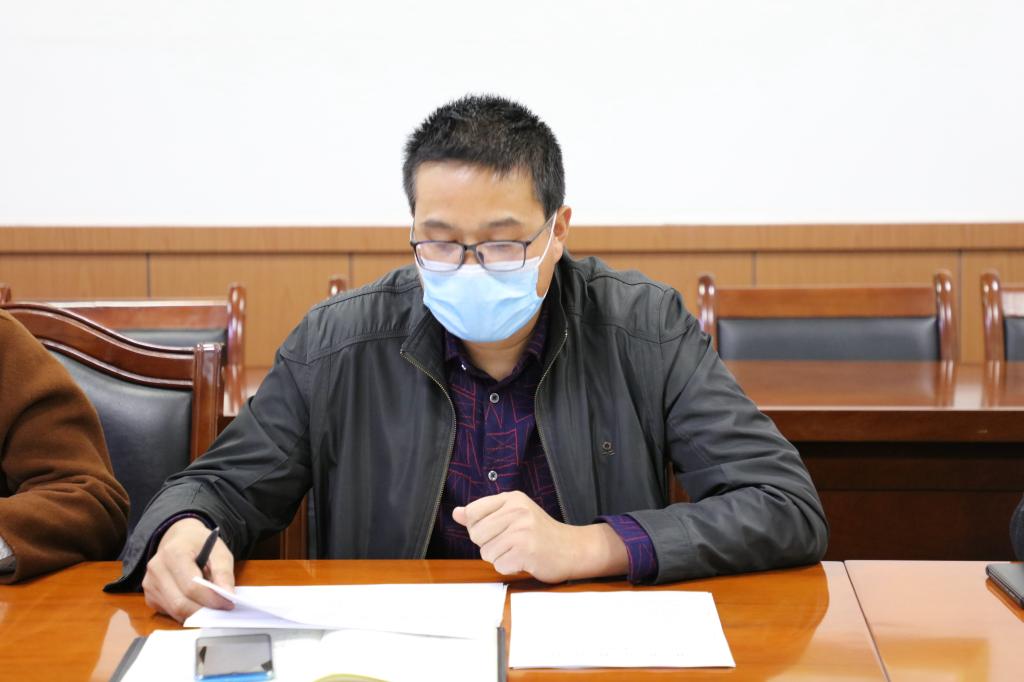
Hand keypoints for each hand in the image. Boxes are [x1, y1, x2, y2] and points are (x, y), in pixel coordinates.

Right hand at [142, 518, 234, 621]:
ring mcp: (149, 584)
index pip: (192, 586)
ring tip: (210, 604)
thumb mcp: (218, 551)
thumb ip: (224, 572)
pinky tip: (195, 601)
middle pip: (180, 603)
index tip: (229, 603)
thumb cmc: (200, 544)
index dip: (211, 599)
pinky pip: (170, 613)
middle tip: (221, 609)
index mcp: (173, 553)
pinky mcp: (149, 596)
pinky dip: (186, 612)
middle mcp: (156, 569)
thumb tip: (228, 595)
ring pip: (174, 611)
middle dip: (204, 610)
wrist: (179, 539)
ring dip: (196, 613)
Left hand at [453, 491, 627, 582]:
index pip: (472, 512)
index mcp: (512, 498)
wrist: (572, 549)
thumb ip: (483, 514)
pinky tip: (525, 560)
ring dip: (500, 558)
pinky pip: (499, 565)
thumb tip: (456, 513)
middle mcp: (517, 511)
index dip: (478, 527)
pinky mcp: (526, 550)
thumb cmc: (540, 533)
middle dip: (489, 544)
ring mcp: (522, 530)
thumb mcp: (513, 514)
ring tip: (519, 551)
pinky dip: (510, 568)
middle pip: (476, 534)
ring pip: (486, 552)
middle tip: (512, 542)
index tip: (498, 530)